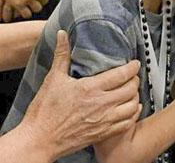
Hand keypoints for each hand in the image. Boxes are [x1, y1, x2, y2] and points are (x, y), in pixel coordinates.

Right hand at [19, 31, 141, 159]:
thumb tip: (62, 34)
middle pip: (131, 88)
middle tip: (132, 76)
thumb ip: (62, 55)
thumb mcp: (53, 79)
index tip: (135, 63)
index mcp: (91, 88)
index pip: (122, 74)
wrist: (39, 139)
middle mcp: (101, 104)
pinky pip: (127, 123)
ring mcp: (104, 120)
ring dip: (135, 96)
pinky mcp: (103, 133)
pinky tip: (131, 108)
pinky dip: (133, 114)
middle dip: (134, 80)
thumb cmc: (44, 111)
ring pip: (132, 105)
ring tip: (131, 91)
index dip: (133, 67)